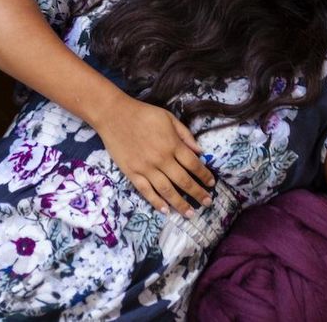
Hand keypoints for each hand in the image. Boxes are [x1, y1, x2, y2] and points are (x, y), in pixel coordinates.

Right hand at [96, 96, 215, 216]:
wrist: (114, 115)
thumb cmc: (144, 114)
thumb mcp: (169, 118)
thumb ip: (185, 135)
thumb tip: (200, 151)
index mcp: (172, 144)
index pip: (193, 164)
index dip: (204, 175)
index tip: (212, 184)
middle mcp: (162, 159)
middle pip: (183, 180)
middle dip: (197, 193)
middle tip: (207, 203)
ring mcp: (146, 168)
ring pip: (167, 190)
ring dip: (180, 204)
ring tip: (190, 213)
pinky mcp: (132, 173)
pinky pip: (146, 191)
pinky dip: (156, 202)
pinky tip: (166, 210)